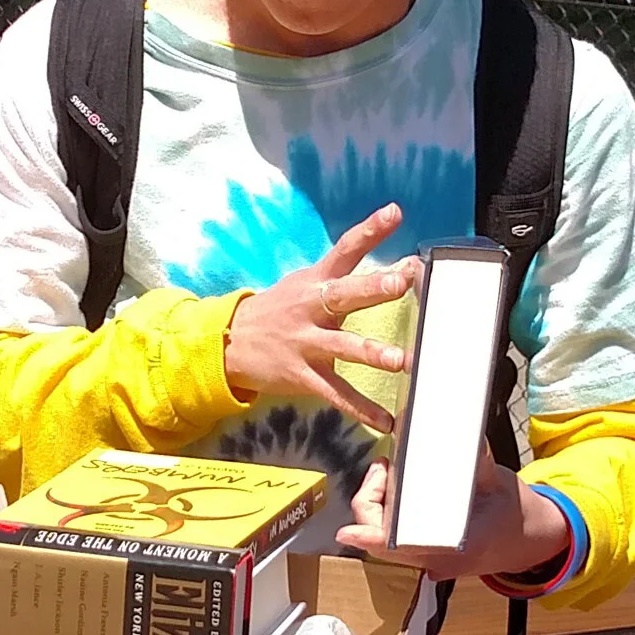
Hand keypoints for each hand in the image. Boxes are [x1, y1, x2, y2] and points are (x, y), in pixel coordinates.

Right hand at [223, 204, 420, 433]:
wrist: (228, 343)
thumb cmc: (280, 310)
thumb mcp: (306, 285)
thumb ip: (351, 278)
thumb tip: (406, 269)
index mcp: (315, 281)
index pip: (345, 249)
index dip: (369, 230)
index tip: (395, 212)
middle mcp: (311, 307)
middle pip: (344, 295)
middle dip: (372, 289)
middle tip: (401, 283)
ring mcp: (305, 342)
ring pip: (342, 348)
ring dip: (370, 353)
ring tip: (400, 361)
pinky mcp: (301, 375)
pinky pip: (335, 393)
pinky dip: (361, 409)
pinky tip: (386, 421)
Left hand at [335, 446, 571, 581]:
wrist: (532, 541)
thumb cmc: (515, 512)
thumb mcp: (498, 482)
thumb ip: (477, 463)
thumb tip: (465, 435)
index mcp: (454, 547)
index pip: (398, 545)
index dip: (369, 538)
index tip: (344, 533)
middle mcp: (436, 559)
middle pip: (381, 539)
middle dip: (371, 500)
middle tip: (384, 467)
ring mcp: (430, 561)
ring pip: (384, 539)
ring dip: (377, 506)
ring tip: (389, 473)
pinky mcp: (428, 556)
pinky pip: (394, 539)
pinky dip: (386, 514)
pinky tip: (393, 489)